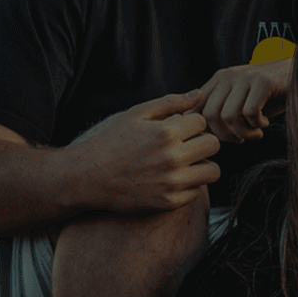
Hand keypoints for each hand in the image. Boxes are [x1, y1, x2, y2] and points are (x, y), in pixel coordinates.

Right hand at [63, 90, 220, 211]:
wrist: (84, 177)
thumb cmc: (107, 142)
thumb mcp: (134, 115)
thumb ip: (170, 103)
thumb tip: (199, 94)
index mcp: (165, 133)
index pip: (202, 121)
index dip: (190, 123)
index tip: (178, 128)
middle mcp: (172, 158)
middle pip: (213, 145)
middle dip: (202, 141)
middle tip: (186, 144)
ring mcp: (172, 182)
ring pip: (213, 171)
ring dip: (202, 164)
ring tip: (185, 162)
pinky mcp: (168, 202)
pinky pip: (197, 191)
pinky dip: (190, 184)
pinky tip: (173, 178)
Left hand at [197, 58, 291, 142]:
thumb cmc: (271, 95)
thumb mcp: (241, 102)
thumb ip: (222, 112)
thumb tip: (203, 136)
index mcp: (218, 80)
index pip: (195, 108)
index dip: (205, 130)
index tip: (223, 138)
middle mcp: (228, 76)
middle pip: (209, 115)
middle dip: (225, 135)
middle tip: (241, 139)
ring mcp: (245, 77)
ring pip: (228, 116)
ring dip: (243, 132)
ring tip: (255, 133)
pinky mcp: (263, 81)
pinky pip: (250, 112)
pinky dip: (257, 124)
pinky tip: (265, 122)